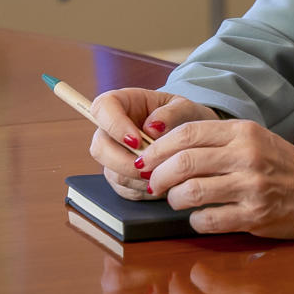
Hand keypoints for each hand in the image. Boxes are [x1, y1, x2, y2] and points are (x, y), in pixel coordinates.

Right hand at [88, 88, 218, 200]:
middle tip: (152, 166)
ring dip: (138, 177)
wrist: (194, 139)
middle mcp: (111, 130)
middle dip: (125, 161)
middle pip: (99, 148)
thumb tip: (152, 128)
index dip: (114, 125)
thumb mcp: (185, 108)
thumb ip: (171, 113)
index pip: (102, 108)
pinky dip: (143, 189)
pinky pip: (123, 188)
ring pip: (111, 172)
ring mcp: (113, 155)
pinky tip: (162, 183)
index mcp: (122, 103)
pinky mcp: (120, 176)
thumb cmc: (185, 117)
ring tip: (164, 173)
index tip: (137, 140)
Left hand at [136, 118, 293, 238]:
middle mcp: (248, 156)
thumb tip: (164, 151)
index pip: (187, 133)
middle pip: (182, 163)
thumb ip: (216, 141)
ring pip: (189, 193)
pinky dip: (195, 220)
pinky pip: (206, 220)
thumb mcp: (255, 140)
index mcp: (245, 132)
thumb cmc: (282, 166)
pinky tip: (201, 216)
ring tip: (177, 201)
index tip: (144, 160)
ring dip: (173, 200)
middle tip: (153, 184)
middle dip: (157, 176)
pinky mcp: (254, 216)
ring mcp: (252, 187)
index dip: (157, 148)